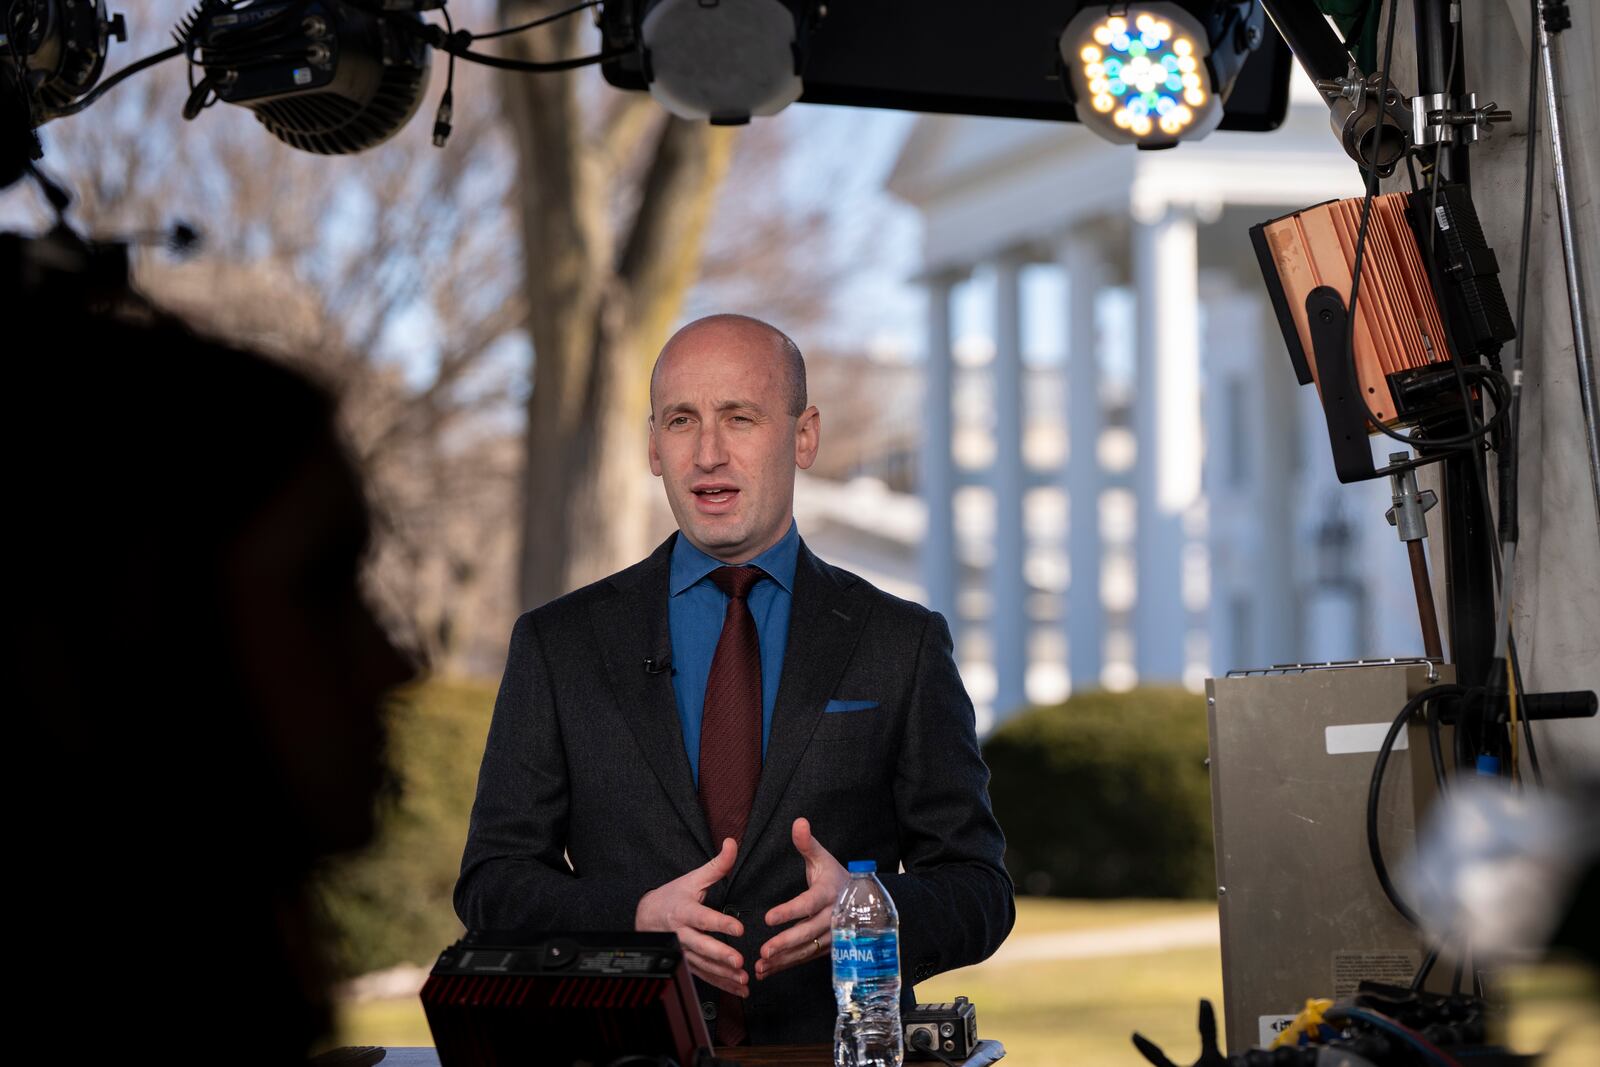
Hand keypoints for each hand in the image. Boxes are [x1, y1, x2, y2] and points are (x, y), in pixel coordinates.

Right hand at [636, 838, 747, 996]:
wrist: (646, 916)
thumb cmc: (674, 895)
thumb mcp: (693, 878)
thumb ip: (717, 865)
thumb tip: (733, 843)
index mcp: (684, 911)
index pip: (703, 918)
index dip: (721, 923)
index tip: (739, 928)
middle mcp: (681, 934)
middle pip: (701, 946)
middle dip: (720, 955)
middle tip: (739, 962)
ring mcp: (683, 951)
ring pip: (703, 966)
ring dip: (723, 974)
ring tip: (743, 978)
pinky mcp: (686, 964)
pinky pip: (704, 976)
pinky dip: (721, 984)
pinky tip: (739, 989)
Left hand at [755, 817, 848, 980]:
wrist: (863, 899)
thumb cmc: (835, 876)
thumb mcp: (823, 858)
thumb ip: (807, 843)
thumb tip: (798, 822)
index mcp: (829, 893)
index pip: (808, 904)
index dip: (789, 912)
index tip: (768, 918)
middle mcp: (833, 918)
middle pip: (808, 932)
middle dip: (785, 943)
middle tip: (763, 950)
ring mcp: (832, 936)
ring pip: (807, 950)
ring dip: (784, 960)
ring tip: (761, 965)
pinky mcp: (827, 948)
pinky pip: (806, 958)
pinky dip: (787, 965)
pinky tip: (767, 971)